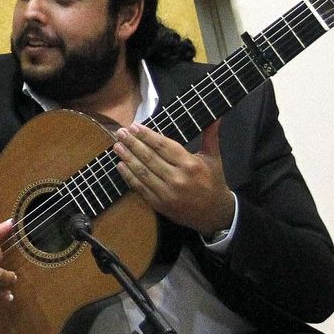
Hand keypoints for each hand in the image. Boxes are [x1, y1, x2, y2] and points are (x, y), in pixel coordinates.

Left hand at [113, 120, 233, 235]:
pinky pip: (141, 188)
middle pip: (150, 157)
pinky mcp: (160, 205)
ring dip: (127, 158)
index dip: (147, 136)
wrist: (215, 214)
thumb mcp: (214, 158)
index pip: (163, 146)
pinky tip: (121, 166)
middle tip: (120, 133)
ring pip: (143, 172)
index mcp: (190, 164)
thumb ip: (210, 137)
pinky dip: (129, 177)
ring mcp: (167, 193)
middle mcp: (177, 178)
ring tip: (117, 146)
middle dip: (133, 143)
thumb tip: (216, 118)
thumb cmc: (213, 182)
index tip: (134, 126)